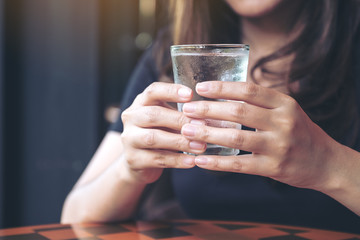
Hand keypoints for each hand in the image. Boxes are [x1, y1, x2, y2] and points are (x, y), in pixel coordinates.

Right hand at [120, 82, 204, 183]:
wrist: (140, 162)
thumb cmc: (161, 134)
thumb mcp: (168, 120)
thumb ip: (182, 114)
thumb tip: (210, 114)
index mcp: (141, 102)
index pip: (153, 91)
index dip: (171, 91)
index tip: (190, 94)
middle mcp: (131, 117)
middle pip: (153, 114)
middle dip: (179, 120)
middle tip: (202, 126)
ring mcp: (128, 138)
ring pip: (153, 138)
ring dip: (180, 142)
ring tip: (200, 146)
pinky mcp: (132, 159)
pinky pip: (156, 159)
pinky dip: (176, 160)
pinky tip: (192, 161)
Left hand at [181, 81, 337, 190]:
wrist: (324, 162)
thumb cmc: (298, 131)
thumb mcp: (286, 109)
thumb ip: (261, 101)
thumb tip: (224, 92)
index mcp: (284, 103)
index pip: (249, 90)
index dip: (222, 88)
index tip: (200, 88)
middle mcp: (283, 122)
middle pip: (239, 111)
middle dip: (209, 109)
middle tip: (187, 110)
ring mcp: (279, 146)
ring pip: (236, 137)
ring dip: (208, 133)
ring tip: (187, 131)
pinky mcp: (273, 167)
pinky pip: (239, 164)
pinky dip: (217, 162)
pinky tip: (200, 160)